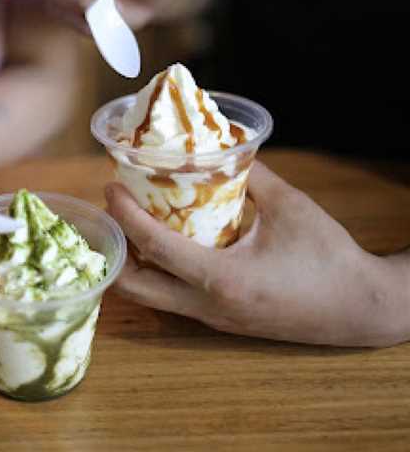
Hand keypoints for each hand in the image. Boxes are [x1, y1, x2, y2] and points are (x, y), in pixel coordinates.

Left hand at [105, 162, 409, 346]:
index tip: (110, 187)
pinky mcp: (219, 321)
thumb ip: (250, 176)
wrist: (360, 308)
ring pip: (150, 297)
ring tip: (127, 223)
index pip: (153, 245)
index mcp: (221, 278)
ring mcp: (211, 318)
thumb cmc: (328, 258)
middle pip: (134, 286)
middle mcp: (207, 305)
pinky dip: (155, 272)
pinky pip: (172, 298)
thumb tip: (217, 149)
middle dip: (112, 248)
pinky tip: (160, 243)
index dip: (125, 214)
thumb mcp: (289, 206)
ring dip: (131, 262)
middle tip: (109, 211)